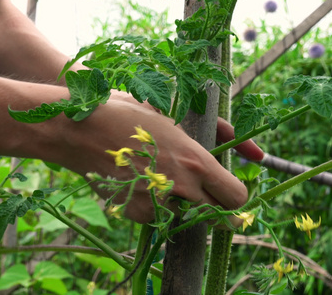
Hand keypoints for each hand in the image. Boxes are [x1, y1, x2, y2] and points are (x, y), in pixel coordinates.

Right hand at [52, 93, 263, 223]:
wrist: (79, 132)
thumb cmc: (126, 115)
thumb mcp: (172, 114)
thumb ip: (218, 130)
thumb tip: (252, 147)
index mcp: (196, 161)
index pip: (237, 197)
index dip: (236, 195)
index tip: (228, 188)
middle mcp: (182, 188)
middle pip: (219, 216)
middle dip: (216, 206)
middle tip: (204, 192)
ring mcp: (158, 204)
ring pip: (188, 216)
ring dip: (185, 204)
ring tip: (164, 178)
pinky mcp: (137, 213)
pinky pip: (159, 216)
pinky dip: (158, 205)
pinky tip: (142, 182)